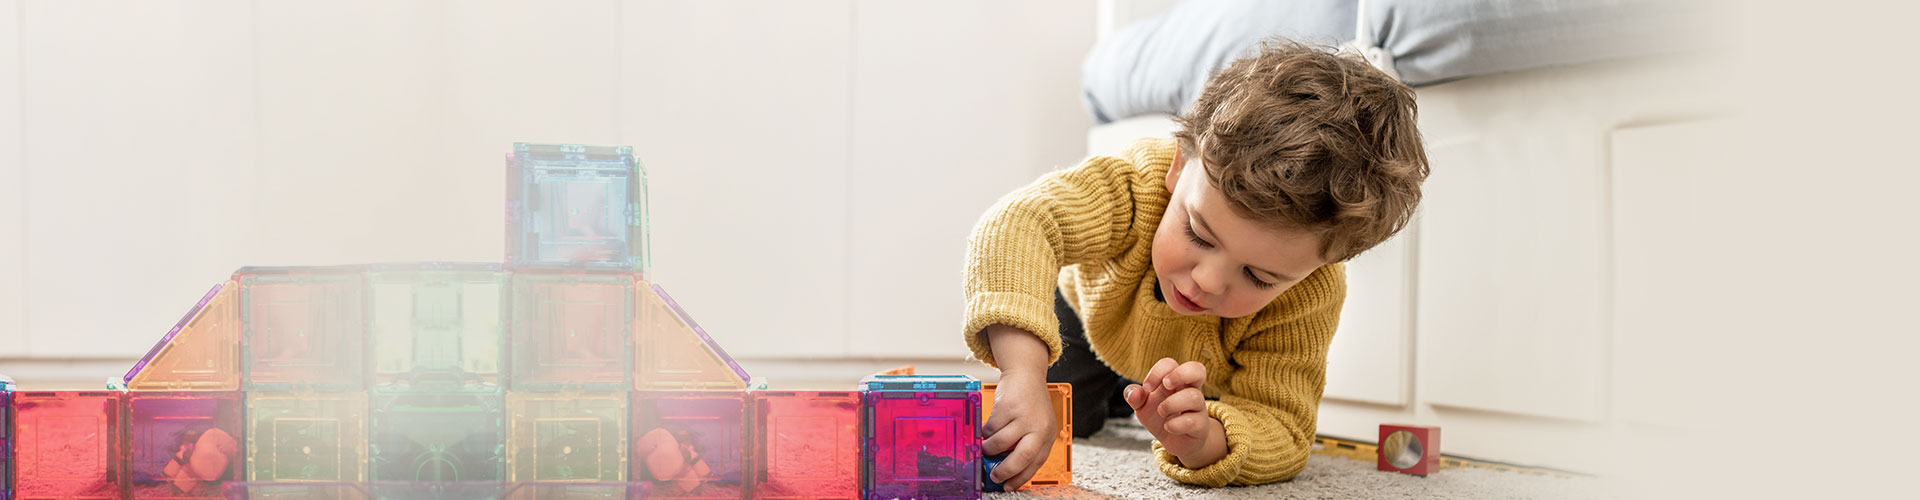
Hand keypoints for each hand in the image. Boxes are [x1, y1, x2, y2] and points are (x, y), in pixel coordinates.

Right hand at [979, 370, 1058, 489]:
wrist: (1026, 375)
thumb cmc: (1030, 402)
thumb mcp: (1036, 425)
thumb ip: (1026, 444)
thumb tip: (1006, 467)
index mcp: (1048, 435)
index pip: (1036, 463)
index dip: (1020, 478)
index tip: (1008, 486)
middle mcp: (1039, 427)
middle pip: (1021, 458)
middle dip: (1004, 470)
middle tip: (993, 475)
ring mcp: (1024, 417)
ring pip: (1001, 443)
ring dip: (989, 448)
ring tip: (985, 447)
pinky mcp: (1008, 407)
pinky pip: (991, 428)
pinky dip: (985, 432)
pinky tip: (985, 429)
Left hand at [1124, 357, 1226, 467]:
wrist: (1176, 441)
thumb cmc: (1161, 418)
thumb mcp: (1143, 407)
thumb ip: (1135, 397)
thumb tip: (1134, 392)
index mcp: (1175, 381)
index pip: (1171, 364)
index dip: (1158, 371)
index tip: (1147, 387)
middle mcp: (1190, 390)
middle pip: (1197, 369)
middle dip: (1180, 374)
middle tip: (1166, 385)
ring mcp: (1198, 408)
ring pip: (1194, 396)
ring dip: (1172, 403)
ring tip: (1161, 411)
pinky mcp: (1200, 426)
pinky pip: (1194, 421)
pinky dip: (1177, 424)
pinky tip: (1168, 427)